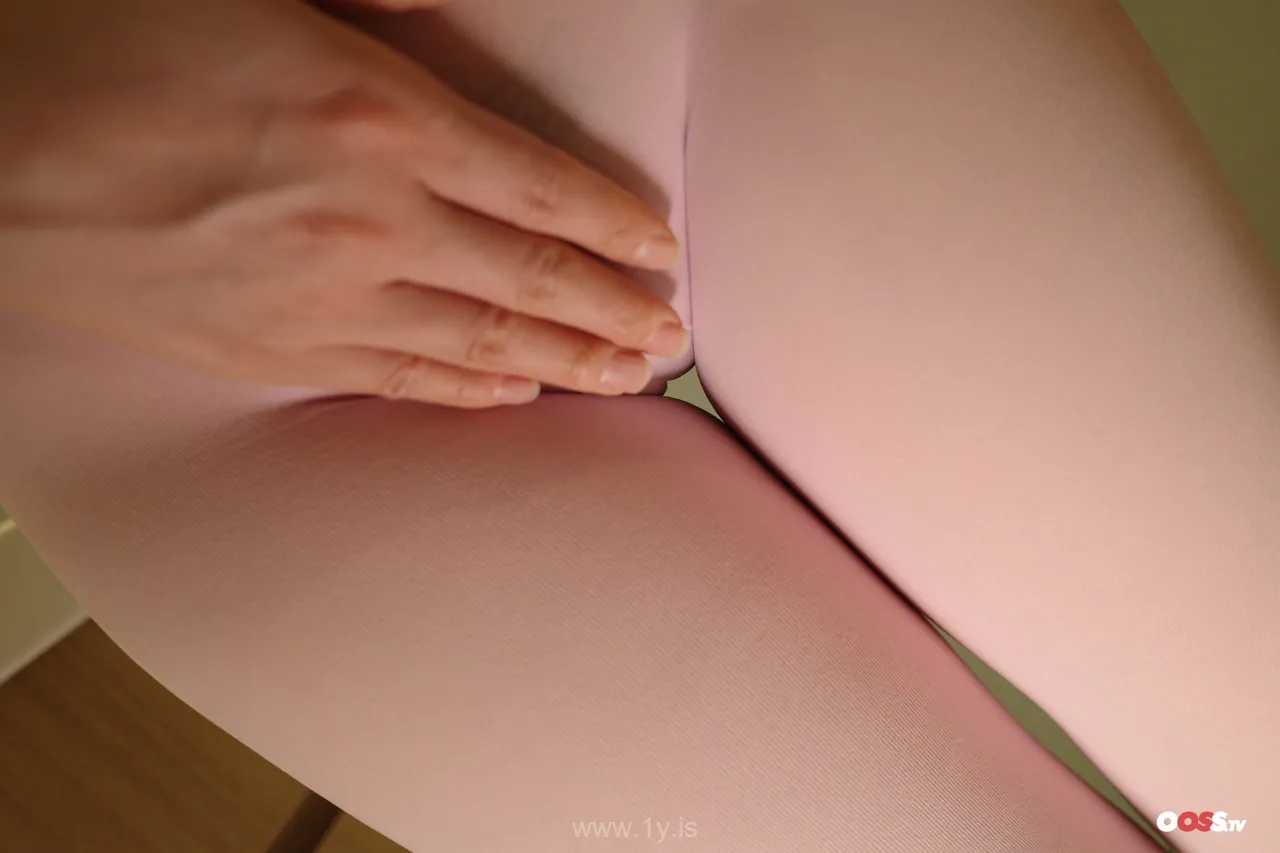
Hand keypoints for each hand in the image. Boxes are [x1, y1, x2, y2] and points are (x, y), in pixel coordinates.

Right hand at [0, 0, 688, 407]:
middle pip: (531, 279)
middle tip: (670, 340)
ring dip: (568, 363)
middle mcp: (371, 220)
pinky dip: (472, 391)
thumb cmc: (106, 48)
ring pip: (482, 342)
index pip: (541, 185)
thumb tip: (453, 18)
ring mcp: (325, 298)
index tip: (663, 252)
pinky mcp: (276, 351)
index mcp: (379, 116)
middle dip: (613, 311)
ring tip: (629, 378)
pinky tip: (519, 397)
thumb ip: (382, 12)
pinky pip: (402, 379)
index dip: (614, 224)